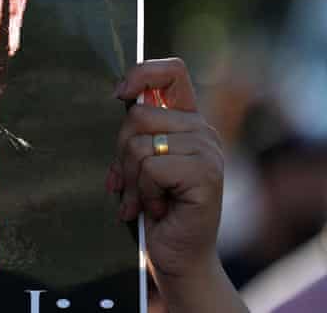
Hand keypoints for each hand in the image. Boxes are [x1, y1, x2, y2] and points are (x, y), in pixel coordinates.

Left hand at [108, 58, 233, 310]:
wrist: (177, 255)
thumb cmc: (155, 208)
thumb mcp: (139, 162)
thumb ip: (136, 132)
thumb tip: (120, 95)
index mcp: (186, 121)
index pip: (172, 71)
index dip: (142, 73)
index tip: (119, 94)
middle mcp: (201, 130)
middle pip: (138, 115)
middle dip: (121, 153)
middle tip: (129, 183)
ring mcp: (207, 151)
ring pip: (140, 144)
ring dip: (132, 179)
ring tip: (144, 200)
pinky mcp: (205, 173)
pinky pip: (151, 167)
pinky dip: (144, 192)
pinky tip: (156, 208)